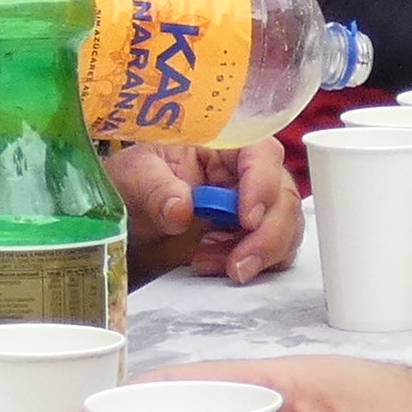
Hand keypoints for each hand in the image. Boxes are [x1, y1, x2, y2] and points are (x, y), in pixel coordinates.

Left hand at [107, 142, 300, 283]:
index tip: (247, 218)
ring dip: (261, 254)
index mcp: (223, 145)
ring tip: (210, 264)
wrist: (124, 219)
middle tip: (238, 263)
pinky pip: (273, 254)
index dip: (263, 184)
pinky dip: (253, 266)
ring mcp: (250, 207)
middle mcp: (244, 174)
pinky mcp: (249, 238)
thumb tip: (181, 210)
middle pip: (283, 196)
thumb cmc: (132, 183)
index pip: (261, 154)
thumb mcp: (133, 177)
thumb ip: (156, 188)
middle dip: (269, 234)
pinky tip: (213, 267)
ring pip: (286, 228)